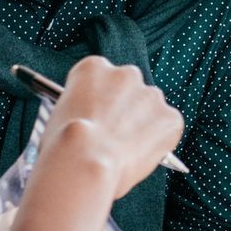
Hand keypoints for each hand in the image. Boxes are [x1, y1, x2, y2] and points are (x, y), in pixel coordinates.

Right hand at [40, 57, 184, 198]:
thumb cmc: (65, 145)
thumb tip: (92, 124)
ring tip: (125, 150)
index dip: (98, 102)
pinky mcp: (169, 117)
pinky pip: (168, 127)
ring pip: (149, 108)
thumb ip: (82, 109)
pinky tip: (140, 155)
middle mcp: (124, 74)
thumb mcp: (60, 115)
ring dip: (142, 124)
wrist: (84, 162)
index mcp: (93, 68)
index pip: (100, 78)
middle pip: (129, 88)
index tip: (97, 117)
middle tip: (113, 134)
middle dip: (125, 109)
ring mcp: (150, 94)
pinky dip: (160, 141)